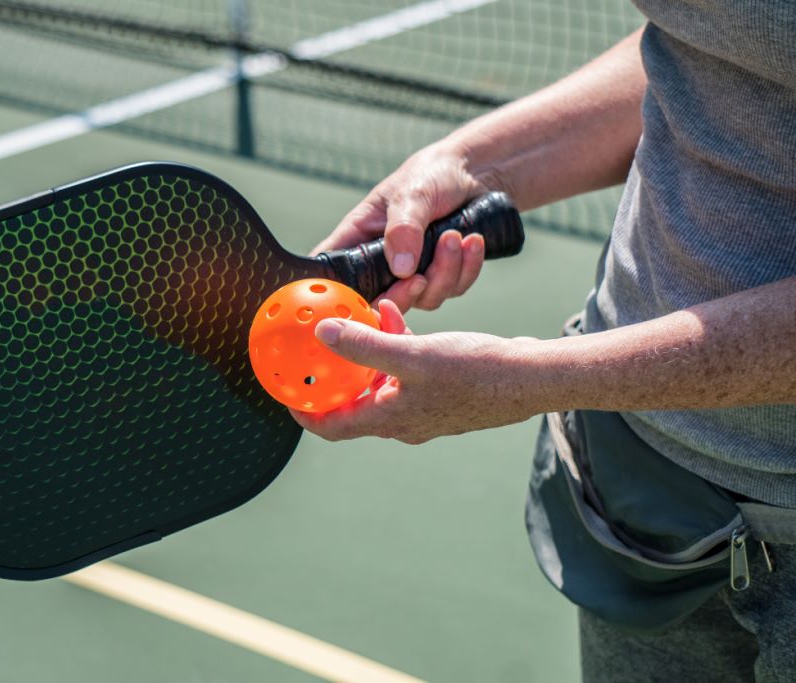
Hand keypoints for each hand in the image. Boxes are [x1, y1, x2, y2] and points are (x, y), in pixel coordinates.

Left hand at [289, 300, 543, 443]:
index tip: (284, 392)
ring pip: (382, 380)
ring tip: (363, 319)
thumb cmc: (476, 372)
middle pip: (354, 401)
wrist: (531, 378)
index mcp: (390, 419)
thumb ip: (365, 346)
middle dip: (336, 373)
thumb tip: (323, 335)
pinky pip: (407, 370)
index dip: (304, 412)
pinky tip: (399, 317)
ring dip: (369, 351)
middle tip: (317, 348)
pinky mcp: (443, 391)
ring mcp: (425, 407)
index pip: (331, 427)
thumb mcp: (412, 354)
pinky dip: (397, 347)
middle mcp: (404, 420)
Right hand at [312, 141, 495, 311]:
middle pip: (381, 302)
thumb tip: (401, 269)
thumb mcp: (412, 194)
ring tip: (455, 236)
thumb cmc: (432, 173)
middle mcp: (382, 261)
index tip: (363, 300)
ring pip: (423, 298)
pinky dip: (466, 268)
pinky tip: (473, 242)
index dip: (337, 297)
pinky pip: (453, 289)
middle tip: (422, 277)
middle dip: (406, 293)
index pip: (333, 276)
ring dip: (445, 271)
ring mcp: (412, 272)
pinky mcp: (441, 275)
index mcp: (359, 238)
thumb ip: (403, 229)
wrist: (477, 171)